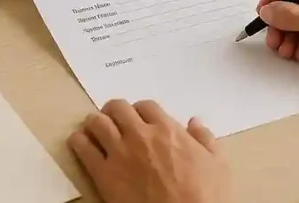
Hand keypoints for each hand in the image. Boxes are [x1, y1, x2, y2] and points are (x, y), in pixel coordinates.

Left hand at [67, 99, 231, 202]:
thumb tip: (195, 122)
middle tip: (115, 120)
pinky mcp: (102, 174)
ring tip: (96, 129)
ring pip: (96, 122)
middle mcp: (140, 135)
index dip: (141, 111)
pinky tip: (81, 144)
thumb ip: (206, 139)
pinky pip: (82, 146)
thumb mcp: (218, 165)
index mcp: (167, 130)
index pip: (145, 105)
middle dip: (115, 111)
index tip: (140, 119)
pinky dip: (79, 141)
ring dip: (95, 122)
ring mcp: (119, 153)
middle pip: (117, 107)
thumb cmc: (205, 196)